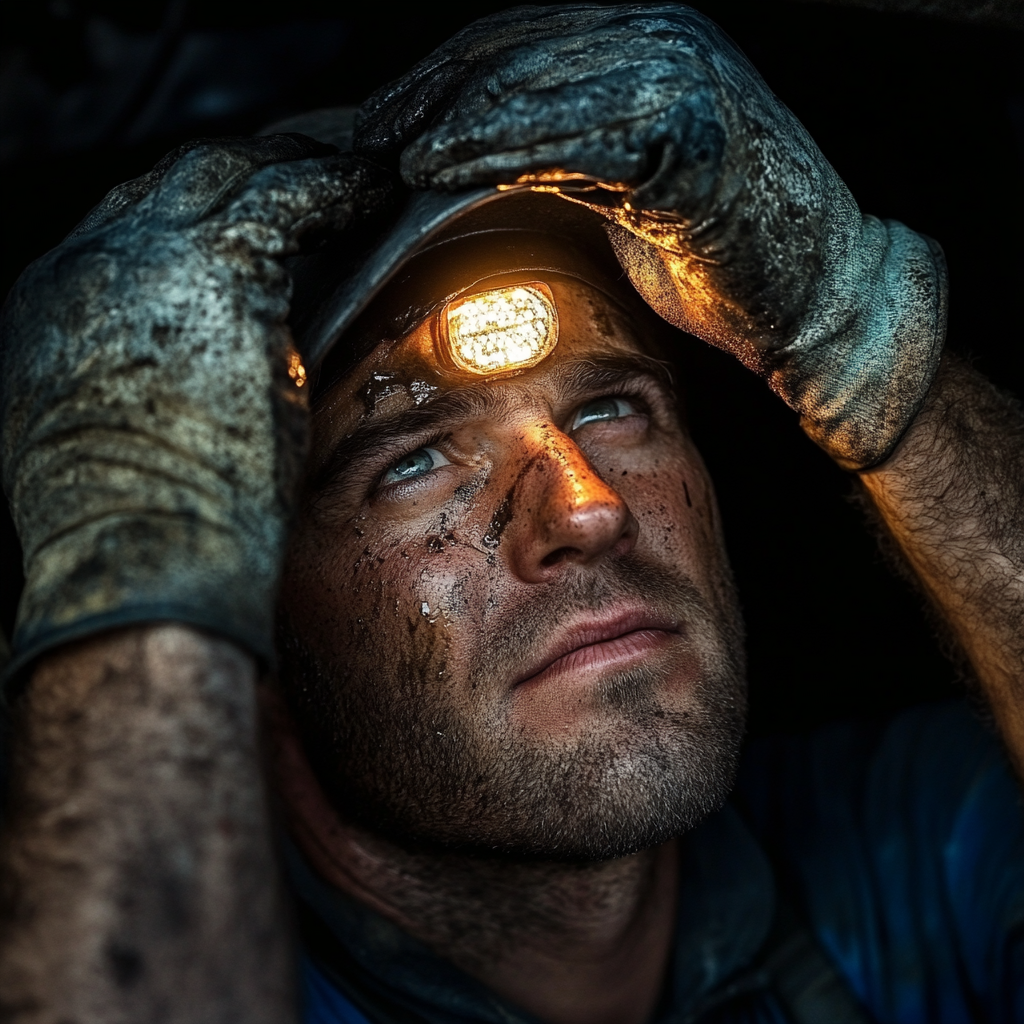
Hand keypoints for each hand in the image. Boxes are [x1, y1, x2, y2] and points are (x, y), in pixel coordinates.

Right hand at [0, 134, 395, 678]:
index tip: (258, 217)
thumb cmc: (146, 537)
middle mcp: (85, 266)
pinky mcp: (211, 267)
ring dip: (300, 164)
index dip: (201, 213)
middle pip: (179, 183)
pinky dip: (335, 186)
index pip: (133, 227)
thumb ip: (160, 381)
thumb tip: (215, 373)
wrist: (139, 565)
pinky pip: (289, 195)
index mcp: (58, 310)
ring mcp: (141, 256)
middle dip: (252, 170)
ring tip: (356, 168)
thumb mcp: (133, 441)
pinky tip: (373, 188)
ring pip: (232, 170)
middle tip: (316, 168)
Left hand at [355, 3, 946, 469]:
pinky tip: (438, 168)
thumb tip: (472, 175)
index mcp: (649, 47)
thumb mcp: (627, 192)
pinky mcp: (690, 139)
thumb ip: (562, 163)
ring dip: (449, 117)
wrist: (820, 300)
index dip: (442, 78)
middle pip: (515, 50)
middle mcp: (664, 43)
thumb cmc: (721, 259)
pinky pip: (571, 138)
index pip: (520, 43)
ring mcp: (682, 83)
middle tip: (363, 135)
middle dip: (430, 92)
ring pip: (535, 85)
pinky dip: (497, 149)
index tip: (381, 121)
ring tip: (385, 151)